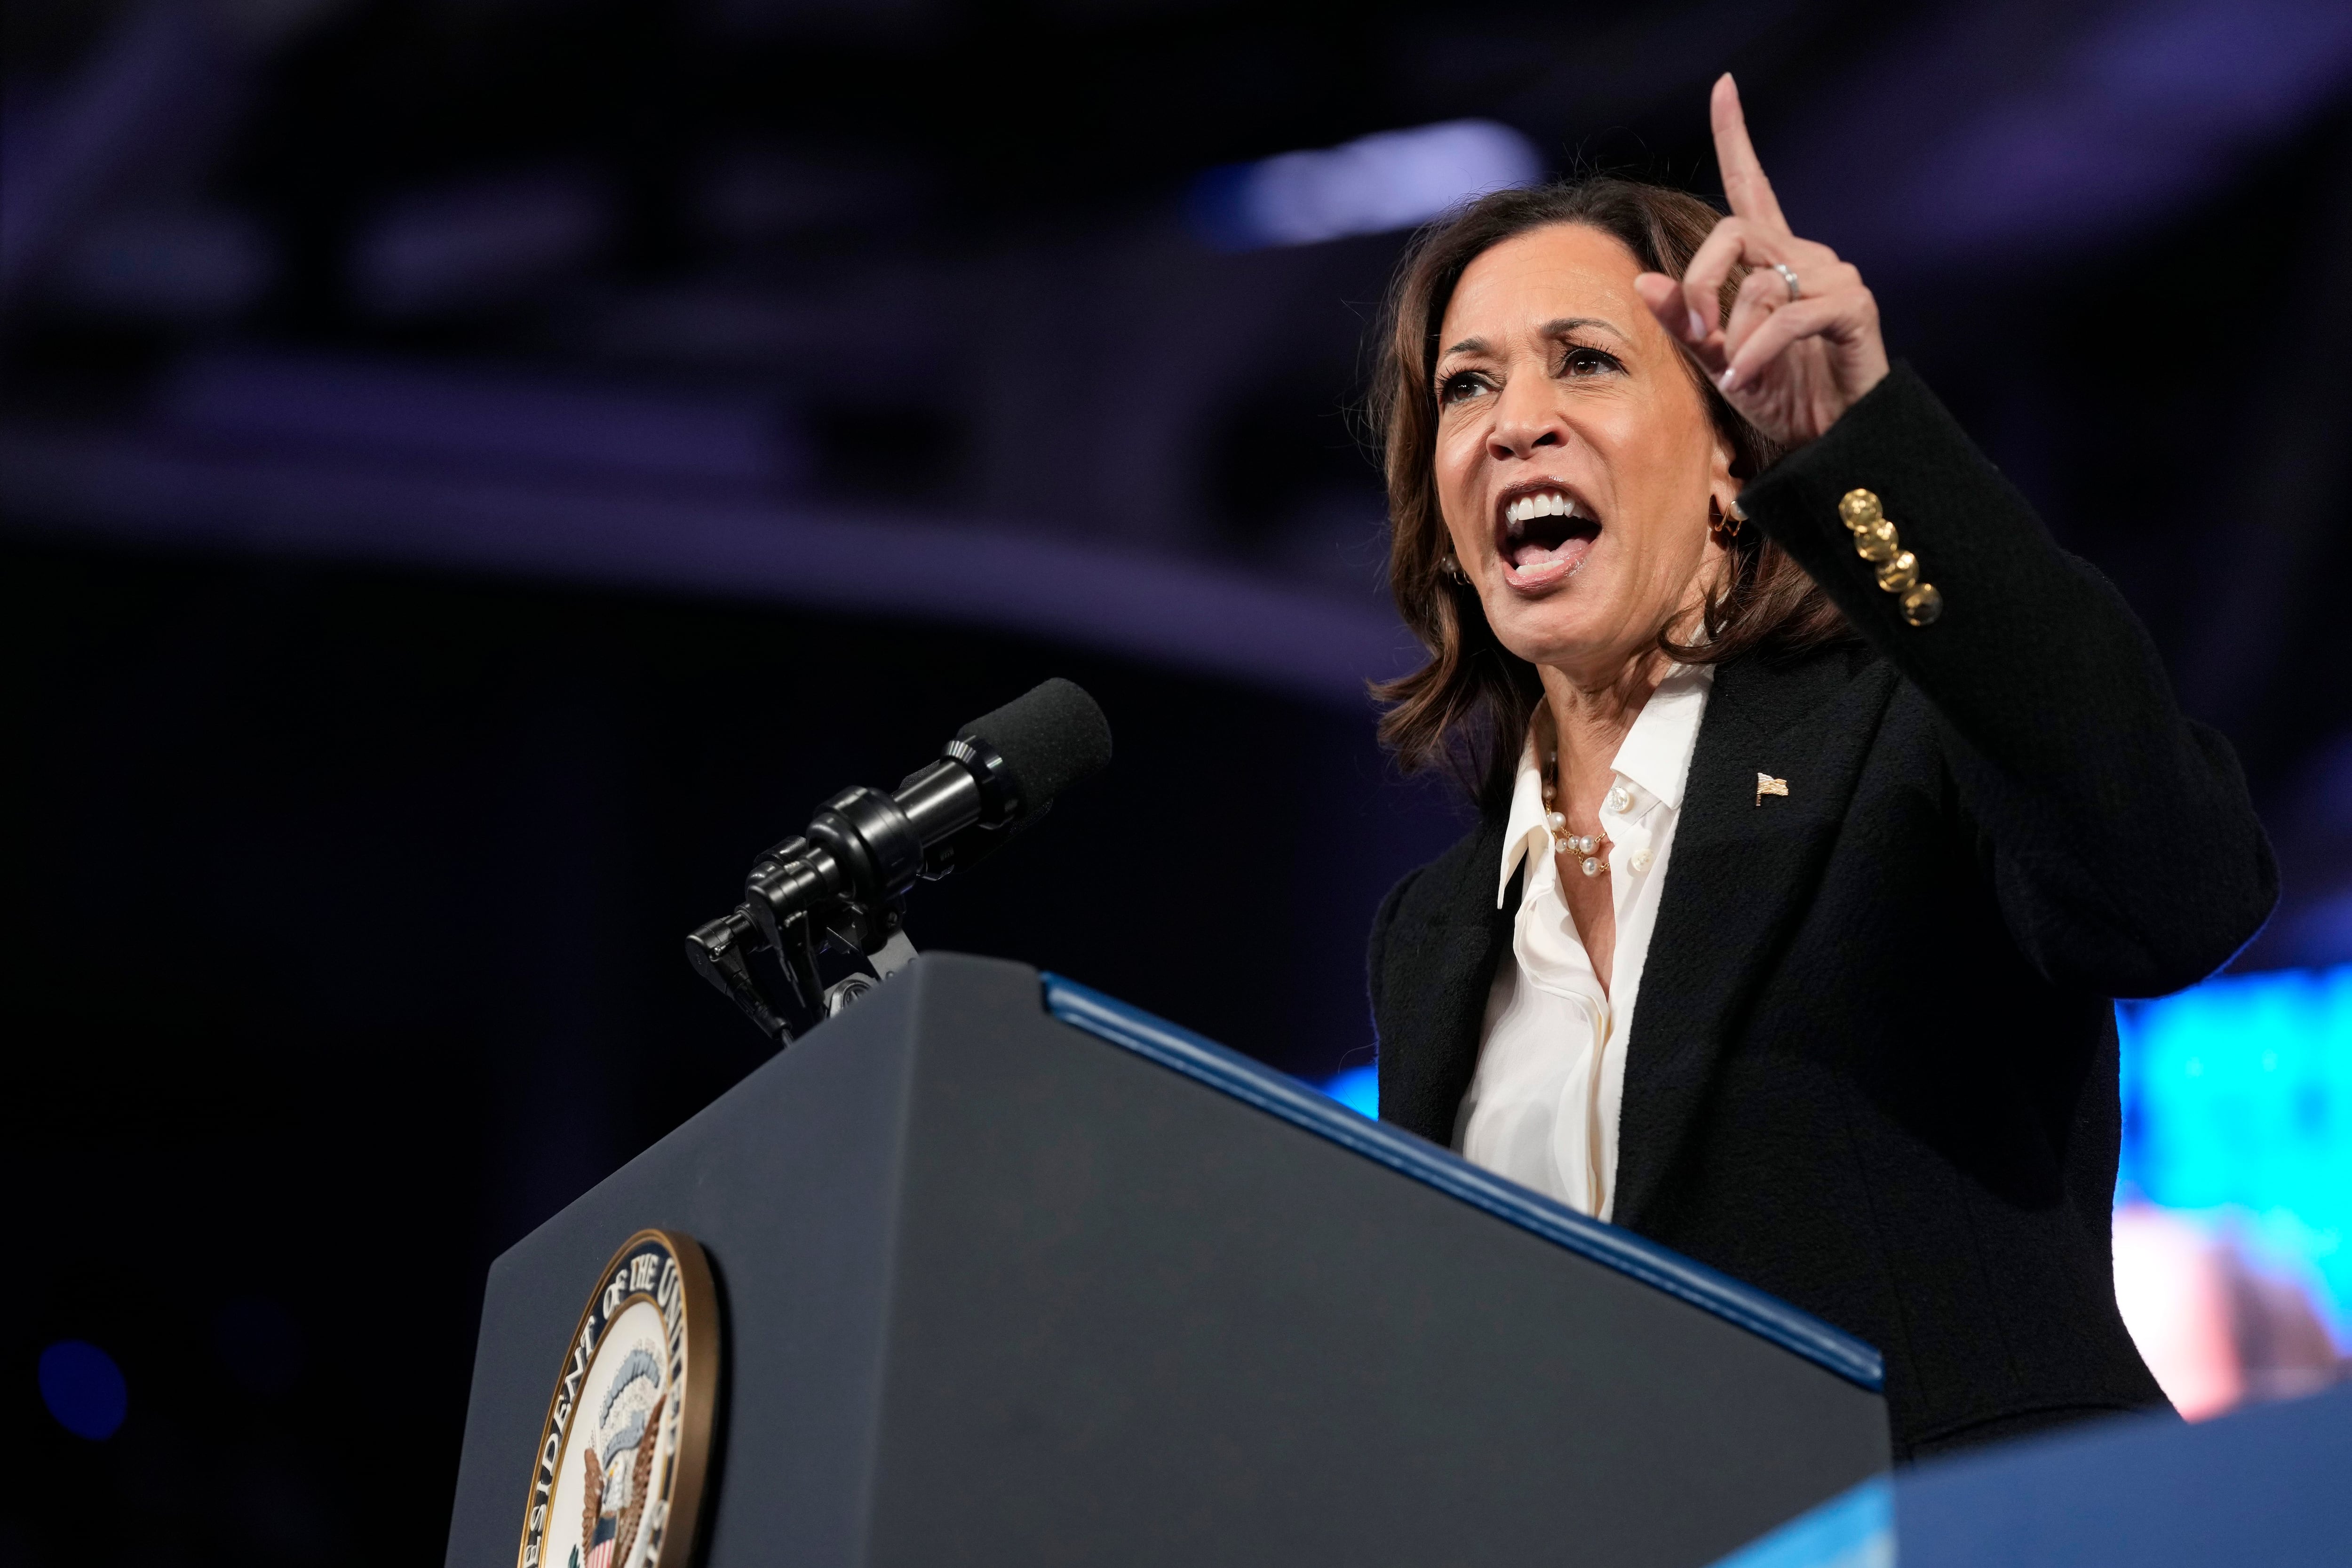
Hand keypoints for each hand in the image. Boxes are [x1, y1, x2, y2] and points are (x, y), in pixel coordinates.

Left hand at [1634, 74, 1888, 450]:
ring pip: (1758, 282)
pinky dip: (1756, 351)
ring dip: (1732, 335)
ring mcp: (1833, 275)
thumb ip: (1682, 319)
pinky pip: (1787, 316)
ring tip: (1736, 374)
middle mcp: (1805, 254)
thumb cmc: (1777, 395)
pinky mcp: (1852, 306)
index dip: (1736, 136)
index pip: (1751, 185)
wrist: (1830, 441)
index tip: (1723, 87)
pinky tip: (1744, 380)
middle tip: (1698, 334)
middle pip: (1734, 231)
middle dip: (1701, 282)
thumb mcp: (1715, 357)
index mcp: (1772, 258)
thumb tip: (1642, 279)